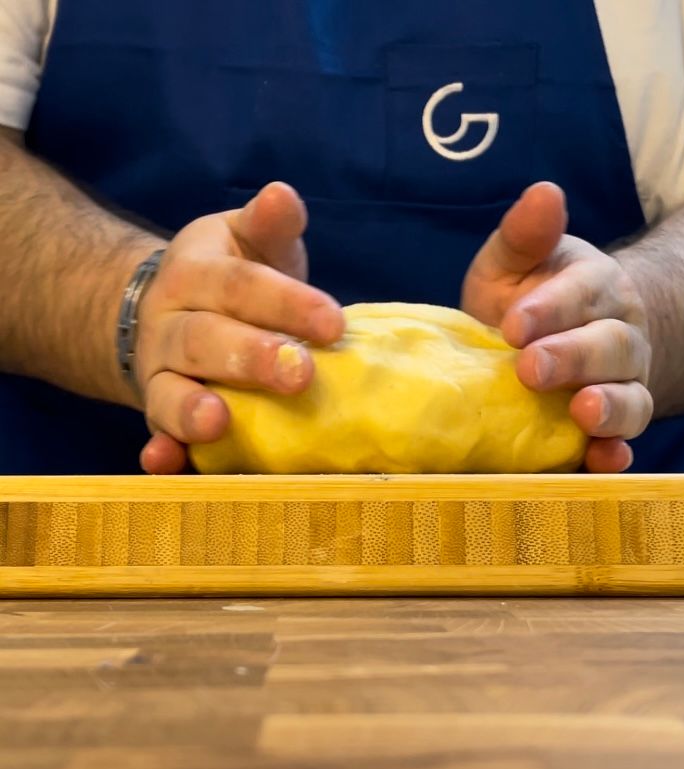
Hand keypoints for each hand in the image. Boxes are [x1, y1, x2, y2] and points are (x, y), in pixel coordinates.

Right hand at [135, 183, 344, 473]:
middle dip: (250, 357)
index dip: (286, 303)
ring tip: (216, 422)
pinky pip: (154, 434)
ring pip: (168, 390)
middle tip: (298, 373)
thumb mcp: (248, 242)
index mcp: (197, 274)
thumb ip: (270, 226)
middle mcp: (171, 324)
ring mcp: (161, 373)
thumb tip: (283, 195)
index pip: (241, 284)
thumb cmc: (231, 279)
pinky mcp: (159, 415)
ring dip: (189, 409)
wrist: (165, 312)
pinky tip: (166, 464)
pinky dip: (160, 452)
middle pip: (204, 339)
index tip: (334, 324)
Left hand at [461, 182, 652, 472]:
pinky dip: (616, 454)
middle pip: (610, 345)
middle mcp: (619, 335)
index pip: (582, 291)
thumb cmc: (528, 299)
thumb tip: (544, 191)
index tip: (511, 325)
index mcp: (594, 286)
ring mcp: (624, 383)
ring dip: (610, 407)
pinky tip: (602, 461)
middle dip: (573, 356)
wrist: (564, 340)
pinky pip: (626, 440)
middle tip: (530, 369)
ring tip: (582, 413)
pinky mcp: (616, 425)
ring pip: (632, 395)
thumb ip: (525, 235)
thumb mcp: (516, 263)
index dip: (551, 308)